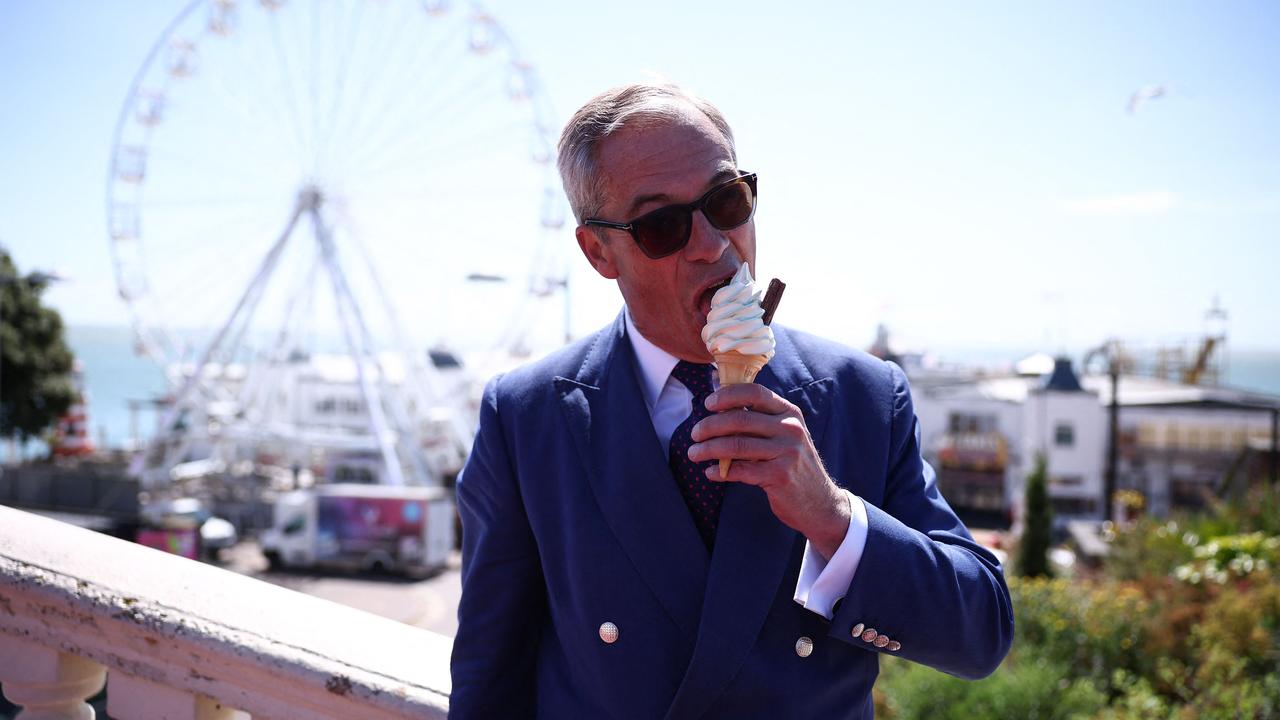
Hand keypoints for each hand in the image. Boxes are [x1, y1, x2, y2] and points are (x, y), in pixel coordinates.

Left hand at [688, 383, 850, 558]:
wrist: (819, 502)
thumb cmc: (792, 465)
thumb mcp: (785, 437)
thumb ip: (759, 423)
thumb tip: (717, 412)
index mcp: (789, 413)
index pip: (755, 393)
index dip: (727, 395)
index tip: (708, 404)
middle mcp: (790, 429)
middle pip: (739, 419)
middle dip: (710, 426)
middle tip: (694, 434)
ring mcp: (787, 452)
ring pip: (736, 445)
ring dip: (708, 449)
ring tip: (694, 454)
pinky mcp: (780, 476)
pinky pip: (740, 470)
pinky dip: (720, 471)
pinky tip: (710, 473)